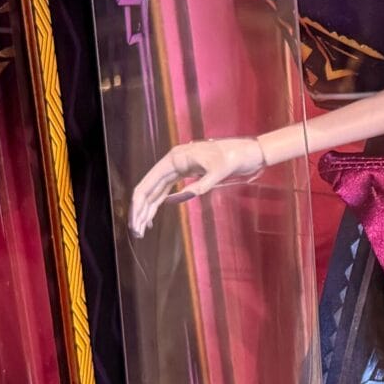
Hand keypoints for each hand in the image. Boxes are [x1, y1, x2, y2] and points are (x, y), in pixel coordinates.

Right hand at [130, 136, 268, 235]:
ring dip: (148, 209)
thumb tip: (177, 199)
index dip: (140, 203)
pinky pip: (166, 190)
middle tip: (136, 231)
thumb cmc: (234, 157)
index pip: (149, 182)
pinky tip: (152, 216)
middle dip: (140, 210)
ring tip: (141, 229)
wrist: (248, 151)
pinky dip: (158, 204)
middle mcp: (172, 162)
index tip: (135, 221)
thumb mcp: (219, 171)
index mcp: (175, 158)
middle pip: (149, 188)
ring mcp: (178, 168)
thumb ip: (200, 185)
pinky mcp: (185, 173)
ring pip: (156, 191)